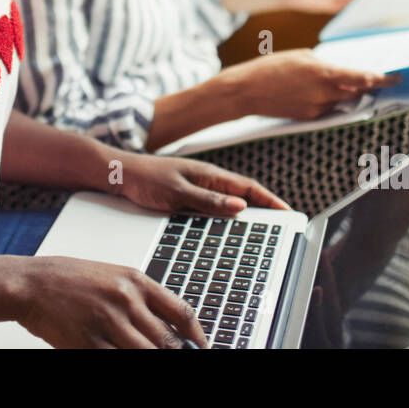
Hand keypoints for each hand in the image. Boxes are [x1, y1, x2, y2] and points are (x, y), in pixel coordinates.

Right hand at [16, 255, 206, 347]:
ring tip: (157, 361)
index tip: (202, 347)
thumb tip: (169, 325)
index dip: (198, 336)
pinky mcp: (89, 344)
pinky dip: (127, 363)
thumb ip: (142, 298)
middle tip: (181, 358)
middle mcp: (126, 301)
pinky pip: (117, 361)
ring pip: (147, 354)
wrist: (32, 284)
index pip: (181, 312)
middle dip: (178, 354)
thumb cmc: (70, 279)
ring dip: (155, 359)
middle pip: (168, 341)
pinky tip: (127, 359)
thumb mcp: (114, 277)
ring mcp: (108, 324)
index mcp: (136, 281)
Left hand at [114, 152, 289, 216]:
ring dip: (246, 215)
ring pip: (229, 204)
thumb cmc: (146, 178)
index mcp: (211, 176)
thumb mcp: (178, 193)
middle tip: (282, 227)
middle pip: (243, 196)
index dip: (270, 200)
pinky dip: (226, 219)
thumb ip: (208, 201)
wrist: (120, 174)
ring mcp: (199, 188)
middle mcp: (208, 181)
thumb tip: (240, 208)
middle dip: (264, 210)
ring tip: (261, 233)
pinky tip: (227, 232)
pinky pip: (214, 208)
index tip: (288, 212)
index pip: (248, 188)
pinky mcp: (188, 197)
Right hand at [224, 49, 397, 121]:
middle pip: (357, 92)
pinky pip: (327, 108)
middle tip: (373, 80)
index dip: (382, 79)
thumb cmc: (271, 68)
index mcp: (323, 72)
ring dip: (345, 93)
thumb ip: (324, 65)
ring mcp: (317, 107)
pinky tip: (313, 91)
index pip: (362, 78)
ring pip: (342, 101)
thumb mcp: (301, 56)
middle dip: (365, 86)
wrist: (247, 91)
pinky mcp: (309, 117)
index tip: (395, 78)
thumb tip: (339, 72)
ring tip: (331, 82)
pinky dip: (328, 100)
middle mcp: (324, 92)